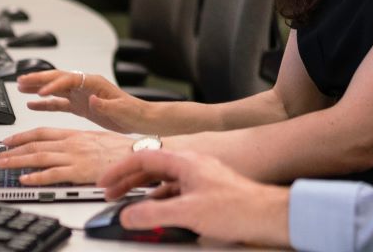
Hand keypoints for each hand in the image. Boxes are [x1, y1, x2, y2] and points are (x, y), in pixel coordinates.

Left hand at [0, 127, 133, 184]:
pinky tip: (25, 180)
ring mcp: (74, 156)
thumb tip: (65, 146)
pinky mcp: (79, 171)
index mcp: (74, 134)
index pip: (41, 132)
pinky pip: (53, 174)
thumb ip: (78, 141)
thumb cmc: (121, 149)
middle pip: (35, 144)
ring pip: (39, 157)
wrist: (137, 153)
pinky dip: (36, 177)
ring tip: (1, 166)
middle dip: (12, 150)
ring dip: (17, 162)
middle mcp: (71, 143)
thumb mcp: (96, 138)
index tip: (8, 141)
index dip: (22, 136)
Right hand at [16, 69, 148, 132]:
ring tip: (19, 87)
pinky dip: (44, 103)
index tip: (40, 92)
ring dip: (37, 88)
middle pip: (57, 78)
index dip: (54, 85)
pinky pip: (58, 103)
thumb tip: (92, 98)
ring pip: (54, 89)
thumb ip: (106, 104)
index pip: (69, 79)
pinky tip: (32, 104)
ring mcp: (80, 95)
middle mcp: (84, 86)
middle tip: (20, 80)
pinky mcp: (79, 106)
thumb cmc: (133, 111)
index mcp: (94, 83)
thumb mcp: (121, 108)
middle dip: (38, 79)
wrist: (139, 118)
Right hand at [98, 150, 290, 246]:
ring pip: (163, 181)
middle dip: (128, 180)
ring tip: (129, 203)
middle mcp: (191, 165)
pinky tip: (158, 211)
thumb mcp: (188, 212)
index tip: (104, 180)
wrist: (267, 214)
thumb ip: (154, 214)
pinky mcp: (207, 192)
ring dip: (143, 191)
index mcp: (184, 161)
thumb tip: (129, 215)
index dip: (119, 169)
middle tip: (110, 192)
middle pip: (151, 168)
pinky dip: (160, 199)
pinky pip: (175, 191)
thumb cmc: (238, 206)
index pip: (143, 158)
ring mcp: (200, 177)